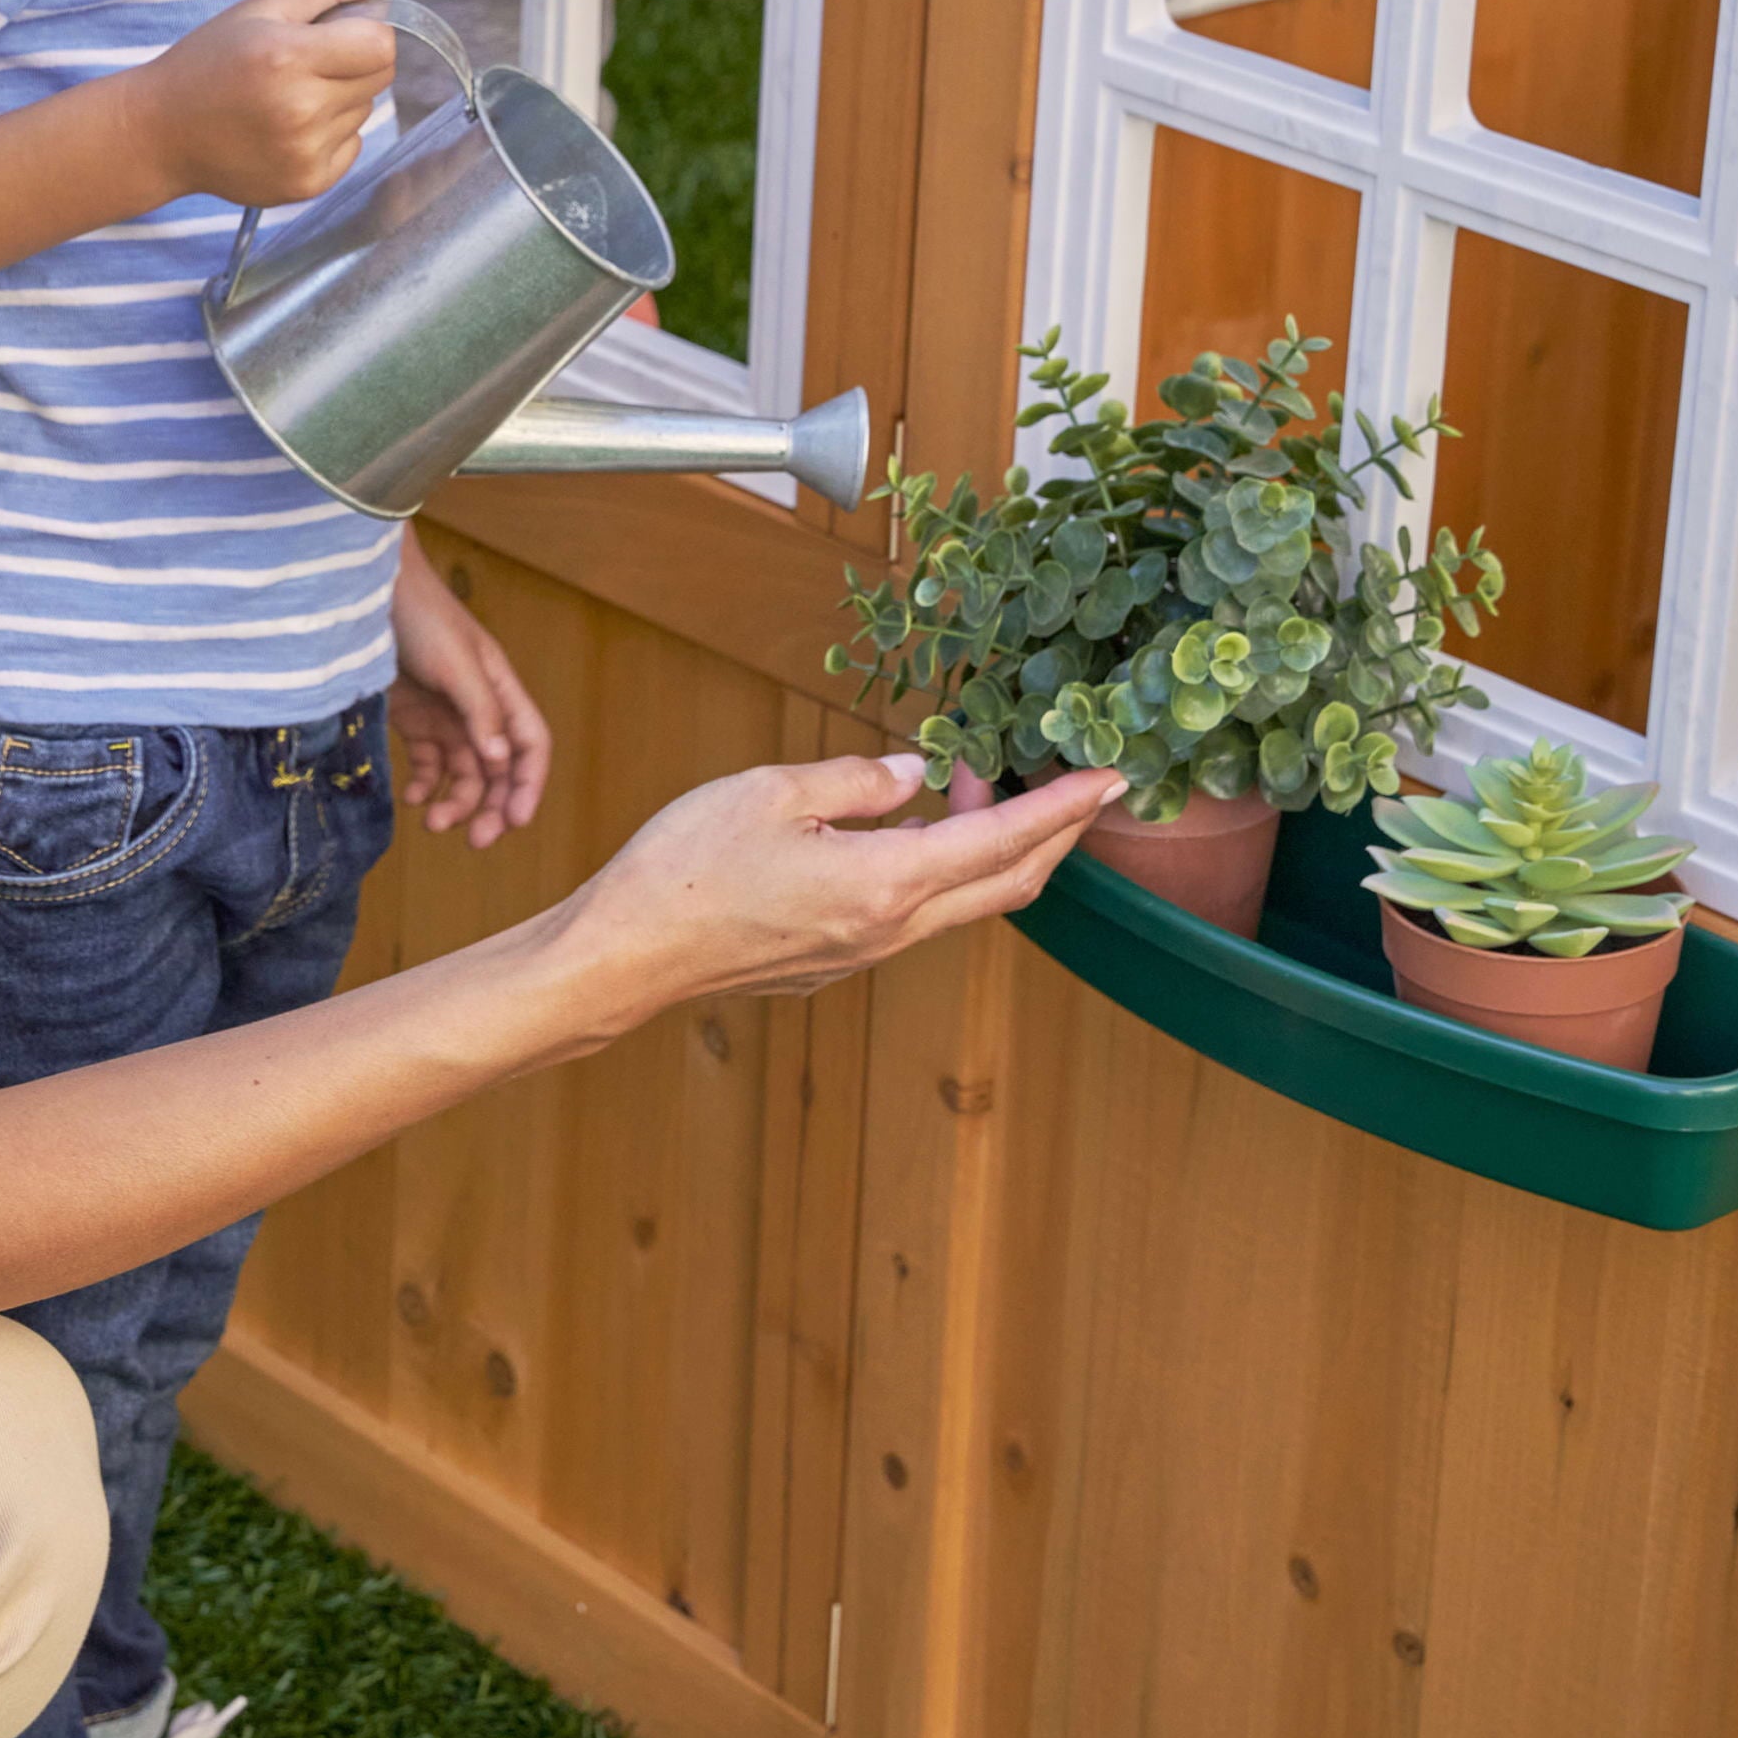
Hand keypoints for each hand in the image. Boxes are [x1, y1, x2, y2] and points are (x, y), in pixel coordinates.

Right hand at [127, 0, 400, 205]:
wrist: (161, 133)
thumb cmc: (210, 61)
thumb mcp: (260, 9)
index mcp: (287, 57)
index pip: (380, 44)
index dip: (367, 32)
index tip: (336, 32)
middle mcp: (300, 111)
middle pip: (379, 77)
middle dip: (354, 62)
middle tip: (306, 62)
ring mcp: (305, 154)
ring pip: (364, 111)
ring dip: (340, 99)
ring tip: (287, 97)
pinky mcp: (308, 184)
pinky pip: (353, 147)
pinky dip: (332, 135)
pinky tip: (287, 128)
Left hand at [392, 534, 550, 847]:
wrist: (369, 593)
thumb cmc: (422, 617)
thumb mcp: (455, 664)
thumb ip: (480, 712)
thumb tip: (501, 761)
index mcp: (501, 689)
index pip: (531, 744)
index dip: (529, 784)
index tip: (516, 822)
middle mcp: (478, 706)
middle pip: (499, 768)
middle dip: (492, 806)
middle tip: (476, 842)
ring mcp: (444, 713)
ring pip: (462, 771)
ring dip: (454, 801)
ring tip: (431, 822)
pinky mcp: (412, 717)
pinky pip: (427, 763)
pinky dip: (424, 785)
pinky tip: (412, 798)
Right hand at [567, 751, 1121, 1008]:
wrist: (626, 957)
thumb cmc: (688, 869)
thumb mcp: (773, 792)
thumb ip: (856, 780)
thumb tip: (910, 775)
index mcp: (886, 883)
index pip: (1003, 841)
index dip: (1064, 808)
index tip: (1112, 777)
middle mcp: (890, 931)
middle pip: (1006, 887)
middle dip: (1055, 835)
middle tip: (1078, 785)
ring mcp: (863, 955)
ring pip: (962, 904)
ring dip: (991, 848)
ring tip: (976, 783)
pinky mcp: (832, 962)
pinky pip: (915, 915)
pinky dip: (943, 869)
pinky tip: (915, 829)